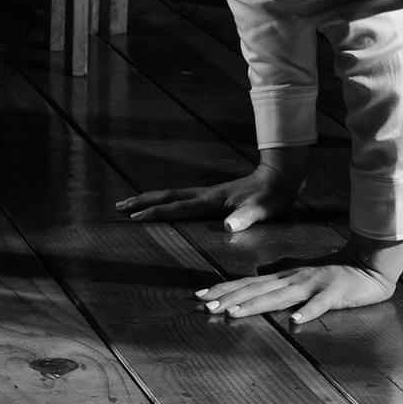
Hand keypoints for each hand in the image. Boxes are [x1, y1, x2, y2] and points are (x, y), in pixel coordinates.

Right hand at [116, 160, 301, 232]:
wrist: (282, 177)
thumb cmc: (273, 197)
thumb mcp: (261, 210)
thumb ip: (245, 218)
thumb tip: (228, 226)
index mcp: (212, 201)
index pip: (178, 208)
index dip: (155, 213)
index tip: (133, 217)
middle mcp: (207, 195)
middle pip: (168, 197)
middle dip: (143, 201)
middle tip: (120, 206)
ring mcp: (211, 194)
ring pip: (174, 196)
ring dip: (152, 200)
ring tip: (134, 204)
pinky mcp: (216, 196)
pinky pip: (184, 198)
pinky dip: (168, 201)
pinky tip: (168, 206)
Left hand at [196, 247, 398, 324]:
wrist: (370, 265)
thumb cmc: (336, 273)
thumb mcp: (303, 275)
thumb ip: (281, 277)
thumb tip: (257, 276)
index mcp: (285, 277)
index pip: (248, 283)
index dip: (223, 289)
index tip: (198, 296)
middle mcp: (293, 279)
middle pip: (256, 289)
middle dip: (229, 298)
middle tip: (204, 306)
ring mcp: (313, 285)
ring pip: (280, 297)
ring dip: (255, 305)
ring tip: (233, 313)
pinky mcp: (334, 293)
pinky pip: (320, 305)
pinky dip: (307, 312)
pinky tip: (295, 322)